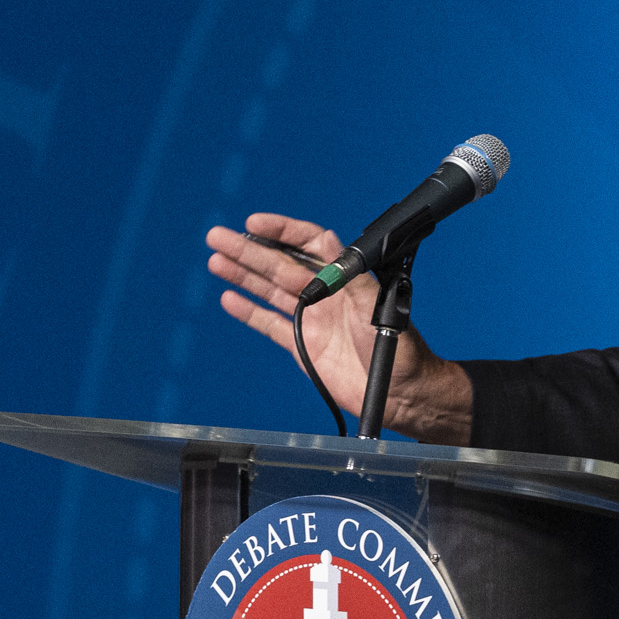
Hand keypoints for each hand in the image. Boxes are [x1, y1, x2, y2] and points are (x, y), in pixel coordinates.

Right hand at [205, 213, 472, 443]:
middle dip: (249, 249)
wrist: (401, 395)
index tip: (256, 223)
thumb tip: (331, 249)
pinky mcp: (301, 345)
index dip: (282, 231)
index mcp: (345, 279)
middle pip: (279, 264)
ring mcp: (310, 318)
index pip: (308, 244)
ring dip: (243, 274)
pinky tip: (229, 297)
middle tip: (219, 237)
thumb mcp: (380, 311)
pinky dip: (248, 311)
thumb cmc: (403, 351)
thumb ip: (354, 282)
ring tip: (216, 259)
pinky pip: (269, 323)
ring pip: (268, 290)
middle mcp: (324, 294)